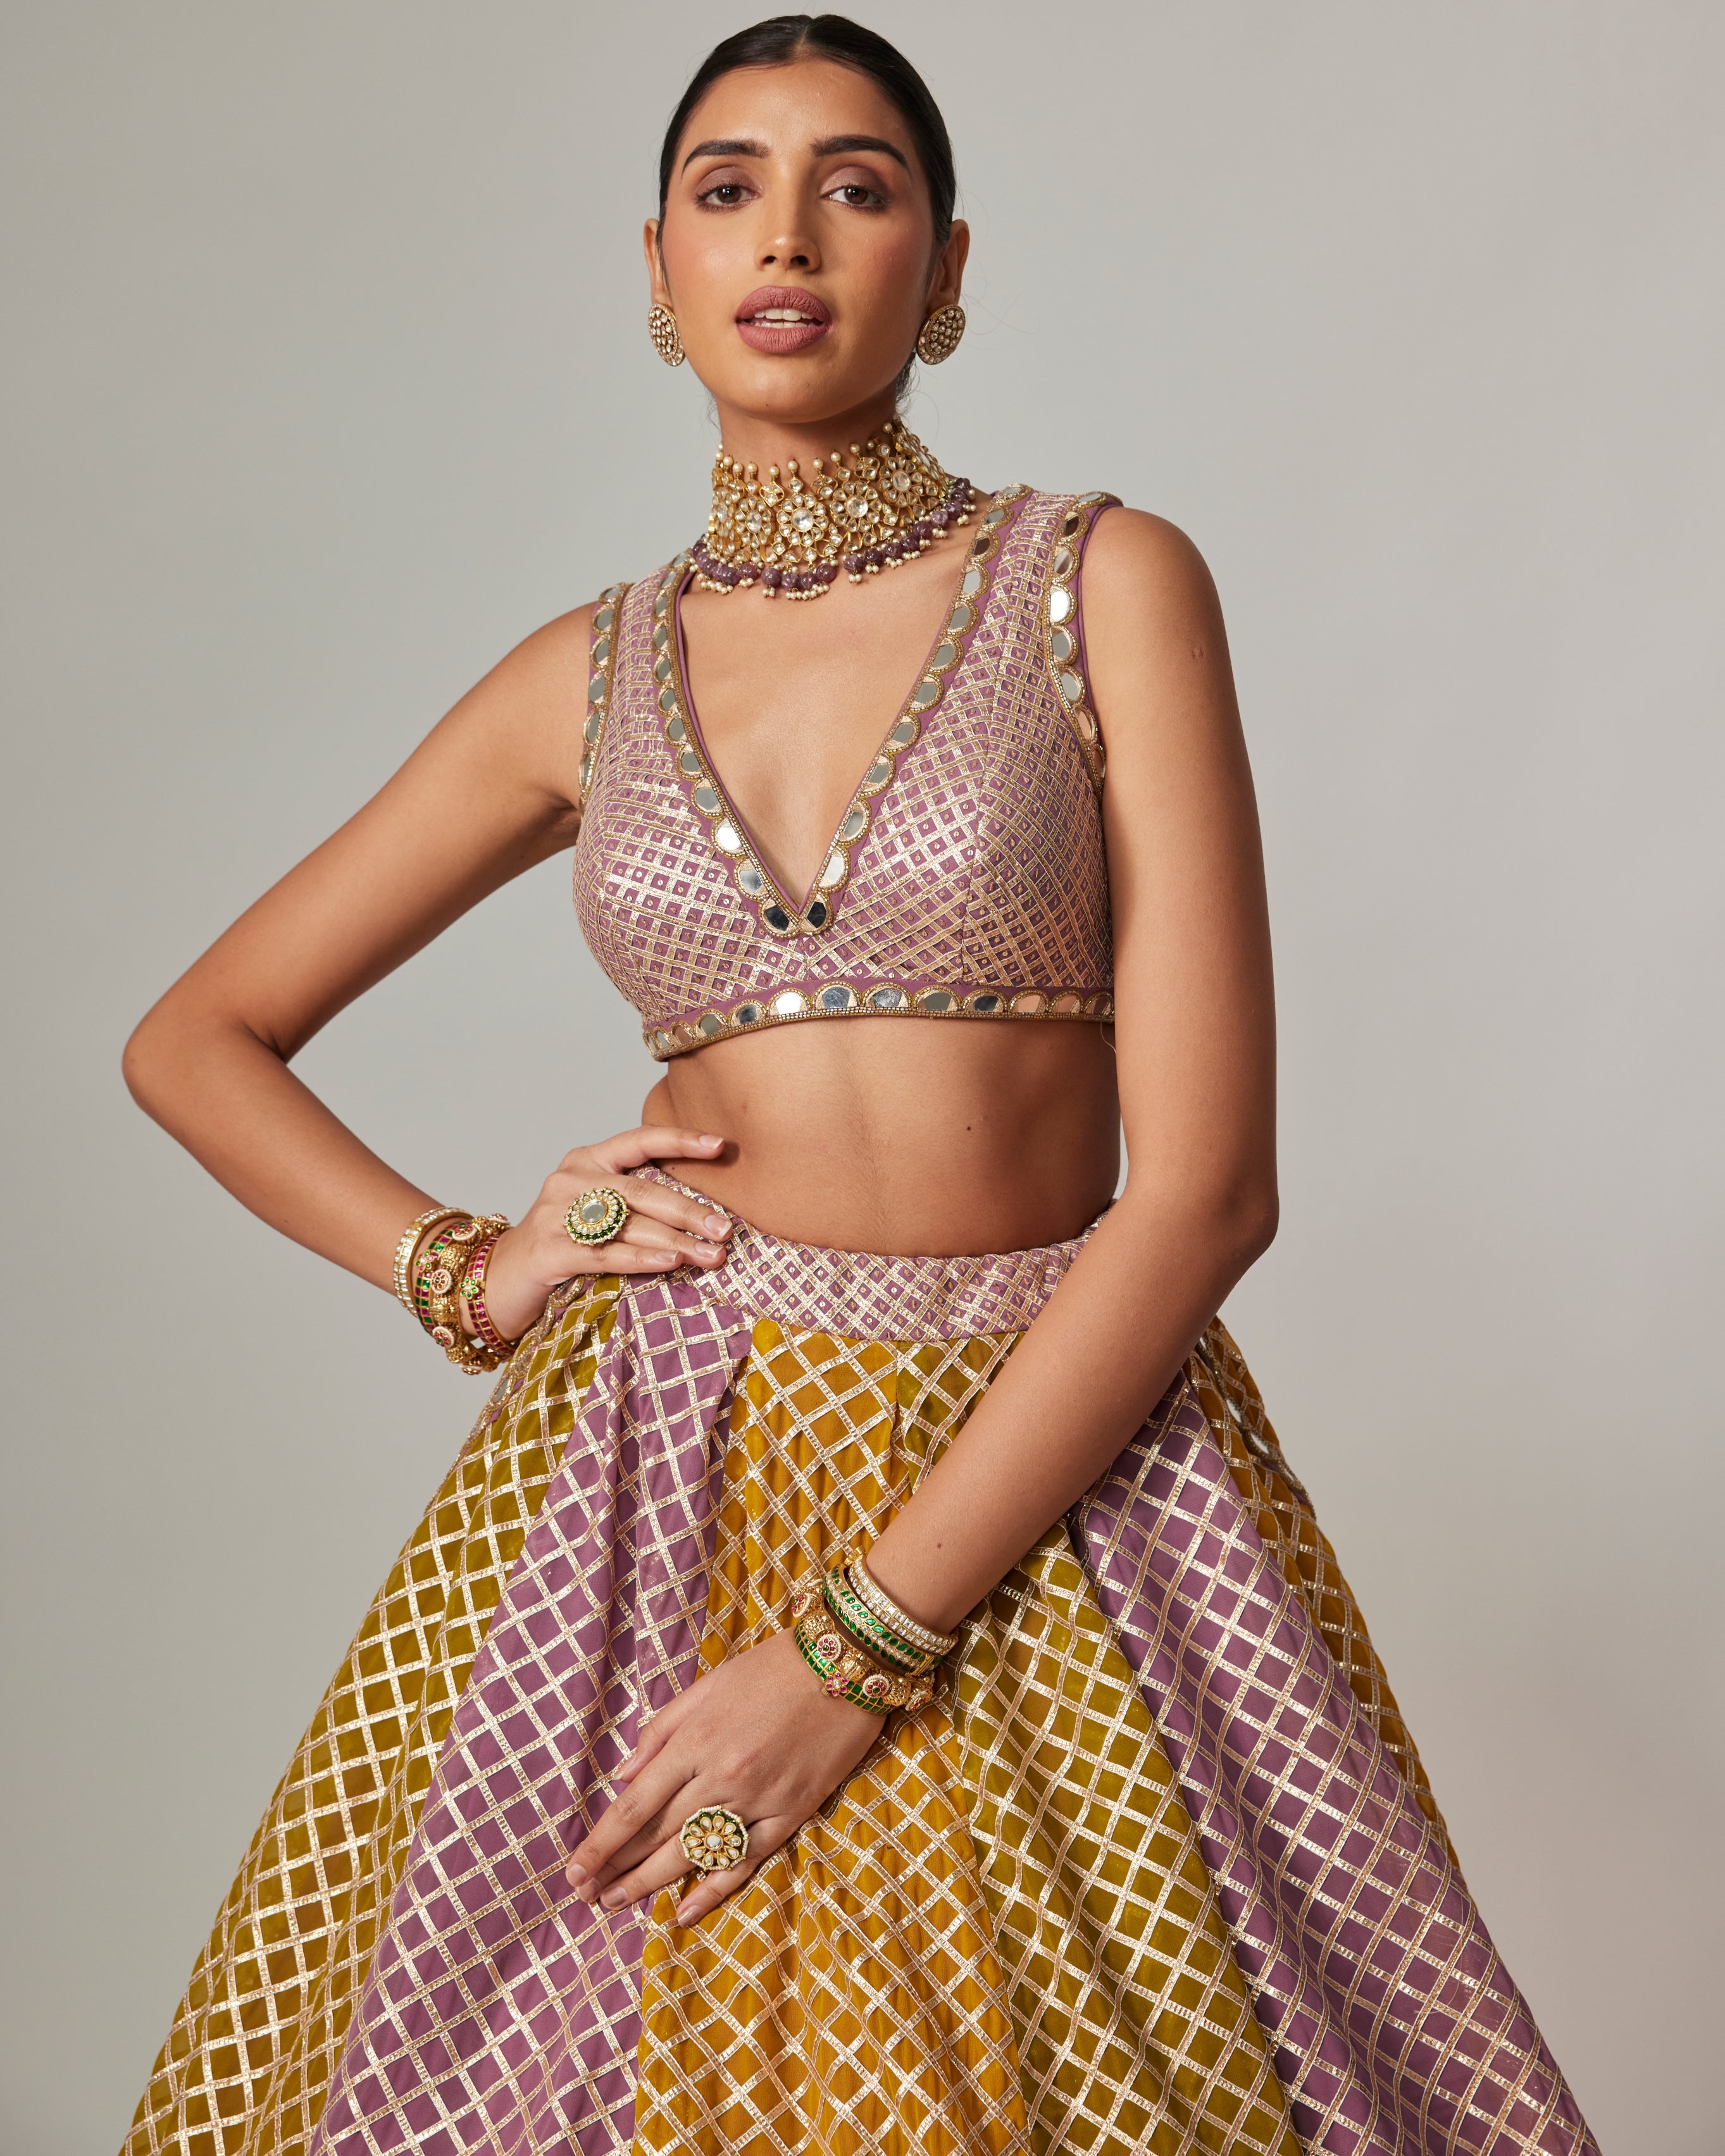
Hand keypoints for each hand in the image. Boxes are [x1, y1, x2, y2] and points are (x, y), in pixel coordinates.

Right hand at [479, 1125, 733, 1341]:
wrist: (500, 1278)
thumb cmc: (563, 1243)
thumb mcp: (597, 1211)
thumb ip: (636, 1202)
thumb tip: (704, 1213)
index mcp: (588, 1160)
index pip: (639, 1140)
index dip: (680, 1140)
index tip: (719, 1145)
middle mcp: (572, 1178)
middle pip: (642, 1189)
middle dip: (689, 1210)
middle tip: (725, 1229)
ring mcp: (557, 1212)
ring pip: (629, 1222)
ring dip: (677, 1241)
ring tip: (711, 1255)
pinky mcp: (550, 1249)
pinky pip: (606, 1253)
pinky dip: (642, 1259)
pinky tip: (671, 1263)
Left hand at [564, 1628, 881, 1924]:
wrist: (846, 1661)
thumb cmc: (772, 1667)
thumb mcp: (708, 1685)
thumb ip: (661, 1731)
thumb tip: (622, 1773)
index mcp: (695, 1741)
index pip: (634, 1805)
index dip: (600, 1843)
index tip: (573, 1871)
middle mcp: (721, 1776)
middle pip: (658, 1835)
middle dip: (617, 1869)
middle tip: (588, 1897)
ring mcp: (758, 1799)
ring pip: (695, 1854)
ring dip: (652, 1883)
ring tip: (618, 1904)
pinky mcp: (792, 1812)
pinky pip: (747, 1861)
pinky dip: (715, 1889)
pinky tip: (686, 1911)